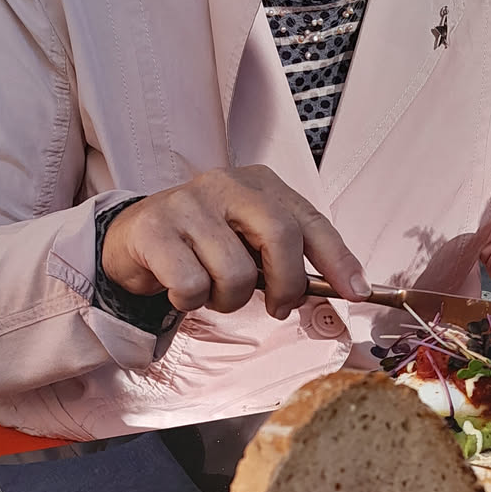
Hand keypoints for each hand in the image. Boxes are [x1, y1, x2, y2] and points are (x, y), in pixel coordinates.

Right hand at [100, 166, 368, 318]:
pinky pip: (192, 285)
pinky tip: (180, 290)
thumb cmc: (203, 246)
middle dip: (286, 285)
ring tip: (212, 290)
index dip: (339, 259)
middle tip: (277, 307)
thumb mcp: (251, 244)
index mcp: (260, 184)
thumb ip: (291, 259)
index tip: (358, 292)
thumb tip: (349, 288)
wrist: (133, 240)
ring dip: (228, 300)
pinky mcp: (155, 229)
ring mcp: (188, 203)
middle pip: (280, 237)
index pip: (310, 221)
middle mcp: (226, 184)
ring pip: (235, 273)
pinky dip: (190, 301)